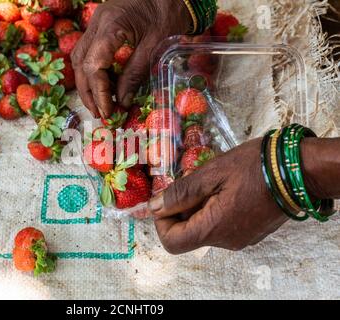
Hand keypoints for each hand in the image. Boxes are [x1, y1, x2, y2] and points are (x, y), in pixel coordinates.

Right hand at [71, 0, 190, 117]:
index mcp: (110, 26)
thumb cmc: (168, 14)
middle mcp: (97, 23)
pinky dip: (93, 71)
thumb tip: (122, 101)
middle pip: (81, 63)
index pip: (94, 66)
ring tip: (99, 103)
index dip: (99, 93)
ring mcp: (97, 22)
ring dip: (87, 83)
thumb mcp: (155, 47)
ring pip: (80, 57)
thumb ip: (135, 75)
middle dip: (88, 92)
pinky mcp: (102, 25)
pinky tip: (104, 84)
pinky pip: (89, 51)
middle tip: (99, 113)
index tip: (108, 111)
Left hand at [148, 139, 288, 253]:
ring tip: (210, 182)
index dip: (162, 221)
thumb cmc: (254, 166)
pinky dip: (213, 210)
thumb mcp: (211, 173)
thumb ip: (180, 193)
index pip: (172, 241)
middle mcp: (226, 241)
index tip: (167, 198)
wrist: (299, 170)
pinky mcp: (250, 232)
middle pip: (187, 234)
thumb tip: (154, 208)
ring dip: (197, 207)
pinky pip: (221, 226)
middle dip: (180, 209)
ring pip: (204, 228)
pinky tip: (223, 188)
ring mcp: (240, 238)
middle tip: (191, 182)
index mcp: (214, 228)